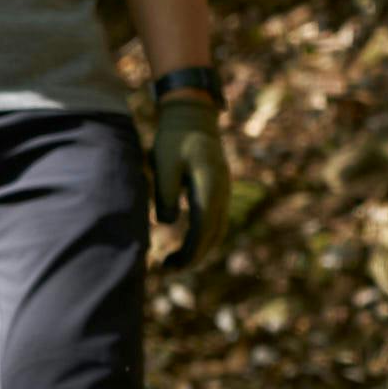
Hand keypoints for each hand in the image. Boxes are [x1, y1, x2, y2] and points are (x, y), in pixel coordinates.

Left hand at [153, 97, 228, 270]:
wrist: (193, 118)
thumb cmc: (173, 140)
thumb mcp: (164, 163)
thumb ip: (165, 192)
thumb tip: (168, 223)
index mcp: (210, 186)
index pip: (203, 228)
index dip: (189, 252)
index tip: (170, 267)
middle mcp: (222, 192)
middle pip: (214, 234)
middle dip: (194, 257)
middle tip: (168, 270)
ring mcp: (224, 192)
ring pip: (217, 230)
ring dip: (199, 249)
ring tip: (174, 263)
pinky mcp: (218, 191)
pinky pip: (215, 221)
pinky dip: (203, 237)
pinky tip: (186, 245)